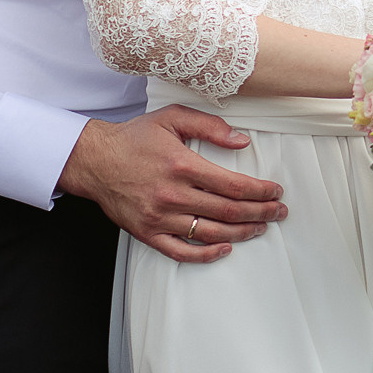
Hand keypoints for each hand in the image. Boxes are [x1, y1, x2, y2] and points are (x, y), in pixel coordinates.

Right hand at [57, 106, 286, 262]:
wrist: (94, 160)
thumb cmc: (134, 138)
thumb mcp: (172, 118)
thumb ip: (209, 126)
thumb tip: (242, 142)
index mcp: (182, 165)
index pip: (233, 185)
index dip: (260, 191)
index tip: (275, 191)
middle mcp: (173, 194)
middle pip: (228, 211)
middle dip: (260, 212)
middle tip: (278, 212)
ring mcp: (160, 217)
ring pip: (211, 233)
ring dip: (242, 233)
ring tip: (260, 227)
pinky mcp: (147, 233)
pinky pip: (181, 251)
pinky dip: (206, 254)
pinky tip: (225, 249)